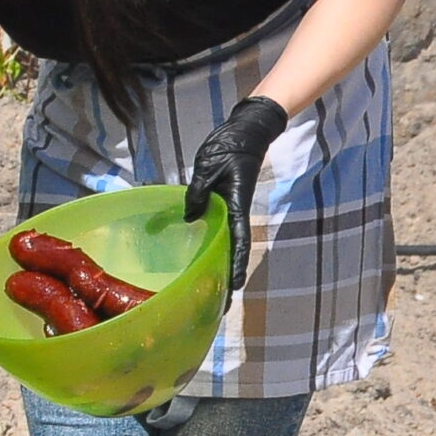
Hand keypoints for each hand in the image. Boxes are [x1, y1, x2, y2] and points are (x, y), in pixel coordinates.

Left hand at [185, 95, 289, 291]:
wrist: (246, 131)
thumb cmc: (229, 147)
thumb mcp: (207, 168)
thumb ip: (198, 192)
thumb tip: (189, 217)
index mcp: (235, 205)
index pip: (237, 240)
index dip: (235, 264)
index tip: (234, 287)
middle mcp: (237, 212)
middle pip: (234, 249)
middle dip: (229, 276)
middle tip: (220, 304)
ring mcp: (233, 209)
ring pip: (229, 243)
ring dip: (223, 265)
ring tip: (212, 291)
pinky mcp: (227, 204)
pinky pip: (222, 231)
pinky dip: (216, 247)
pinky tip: (205, 258)